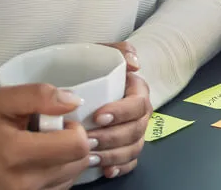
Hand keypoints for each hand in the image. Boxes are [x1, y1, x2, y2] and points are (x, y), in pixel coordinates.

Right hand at [0, 84, 92, 189]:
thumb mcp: (3, 101)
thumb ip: (39, 95)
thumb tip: (73, 102)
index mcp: (15, 152)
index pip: (77, 144)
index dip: (73, 129)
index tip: (57, 124)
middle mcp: (24, 182)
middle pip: (80, 159)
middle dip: (71, 142)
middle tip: (47, 136)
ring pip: (75, 172)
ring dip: (65, 157)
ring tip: (41, 150)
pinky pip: (66, 183)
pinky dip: (59, 171)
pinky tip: (40, 163)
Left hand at [89, 42, 150, 180]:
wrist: (81, 86)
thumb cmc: (92, 69)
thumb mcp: (102, 53)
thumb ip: (119, 50)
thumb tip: (134, 64)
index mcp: (138, 91)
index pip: (138, 104)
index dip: (121, 112)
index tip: (98, 116)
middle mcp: (140, 113)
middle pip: (136, 130)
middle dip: (112, 138)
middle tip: (88, 140)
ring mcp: (134, 132)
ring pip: (133, 148)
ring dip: (113, 155)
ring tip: (90, 156)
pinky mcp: (126, 148)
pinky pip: (130, 163)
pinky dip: (119, 168)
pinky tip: (105, 170)